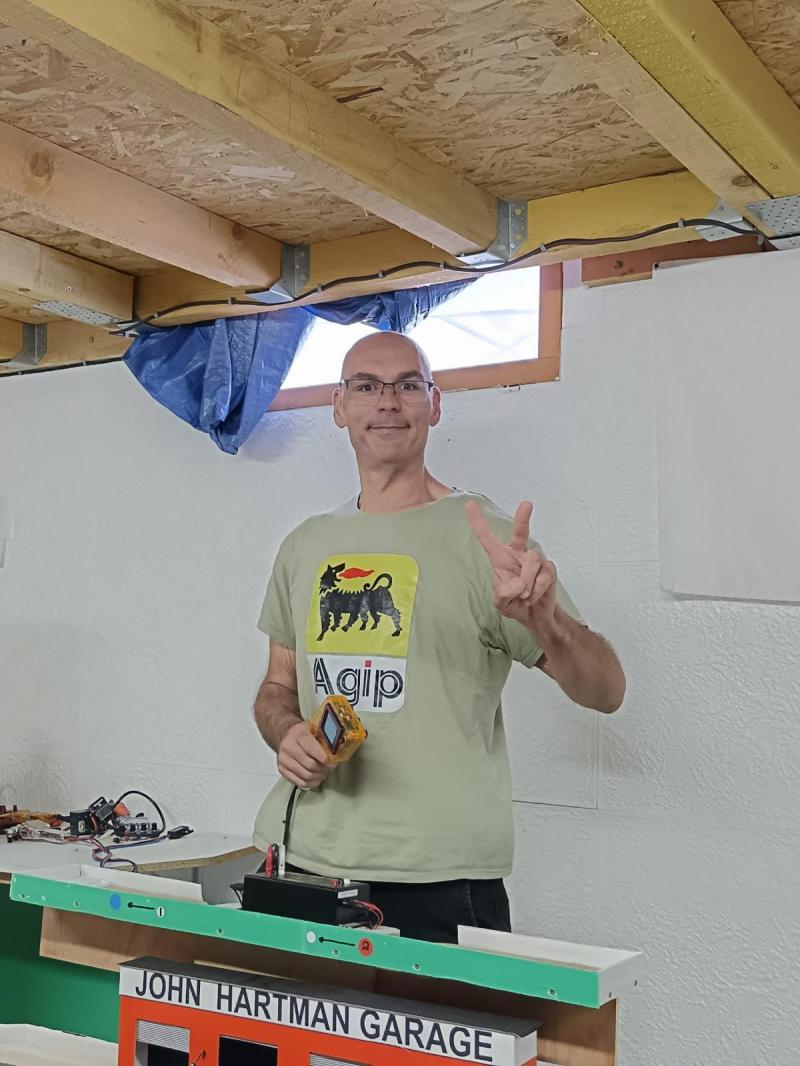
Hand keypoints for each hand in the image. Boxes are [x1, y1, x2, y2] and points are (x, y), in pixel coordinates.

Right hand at [277, 721, 335, 789]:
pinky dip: (311, 783)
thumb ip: (326, 736)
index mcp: (298, 733)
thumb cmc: (304, 732)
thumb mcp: (315, 727)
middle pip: (310, 764)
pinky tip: (317, 778)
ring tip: (325, 772)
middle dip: (324, 769)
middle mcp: (288, 746)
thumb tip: (341, 747)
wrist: (286, 734)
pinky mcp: (282, 769)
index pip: (312, 749)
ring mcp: (283, 759)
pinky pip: (299, 782)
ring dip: (319, 776)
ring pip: (306, 775)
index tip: (333, 761)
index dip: (325, 758)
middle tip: (332, 767)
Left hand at [466, 499, 557, 628]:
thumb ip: (503, 594)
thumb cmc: (514, 604)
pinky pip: (544, 574)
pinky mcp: (548, 568)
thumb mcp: (501, 603)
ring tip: (524, 595)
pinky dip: (537, 589)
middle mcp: (518, 554)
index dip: (478, 522)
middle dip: (523, 518)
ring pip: (532, 561)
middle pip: (520, 532)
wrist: (535, 615)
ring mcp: (534, 560)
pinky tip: (533, 596)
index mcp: (500, 558)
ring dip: (527, 582)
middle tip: (527, 503)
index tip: (469, 504)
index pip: (487, 538)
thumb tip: (519, 583)